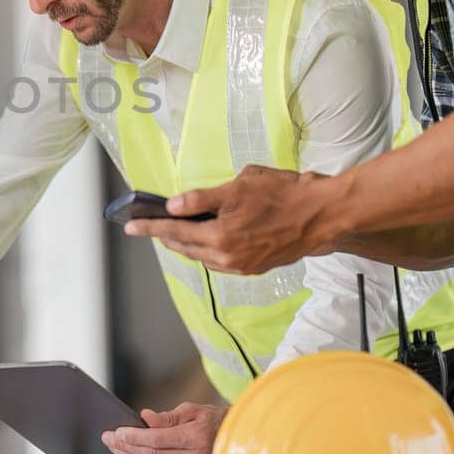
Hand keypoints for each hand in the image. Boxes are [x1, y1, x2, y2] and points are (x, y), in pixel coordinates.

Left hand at [102, 403, 226, 453]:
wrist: (236, 439)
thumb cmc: (215, 421)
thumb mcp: (193, 410)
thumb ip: (167, 417)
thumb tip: (145, 418)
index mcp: (195, 439)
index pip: (156, 441)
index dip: (133, 437)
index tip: (116, 432)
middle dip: (125, 448)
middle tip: (108, 438)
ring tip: (114, 447)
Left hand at [124, 166, 343, 274]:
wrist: (323, 215)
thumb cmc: (284, 194)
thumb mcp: (239, 187)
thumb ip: (201, 199)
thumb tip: (173, 206)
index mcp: (220, 238)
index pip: (174, 232)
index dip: (150, 228)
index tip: (130, 226)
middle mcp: (228, 258)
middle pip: (185, 247)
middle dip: (164, 236)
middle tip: (148, 227)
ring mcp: (242, 265)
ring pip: (202, 256)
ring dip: (185, 244)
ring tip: (173, 232)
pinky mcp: (255, 266)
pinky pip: (220, 260)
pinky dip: (206, 250)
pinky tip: (205, 239)